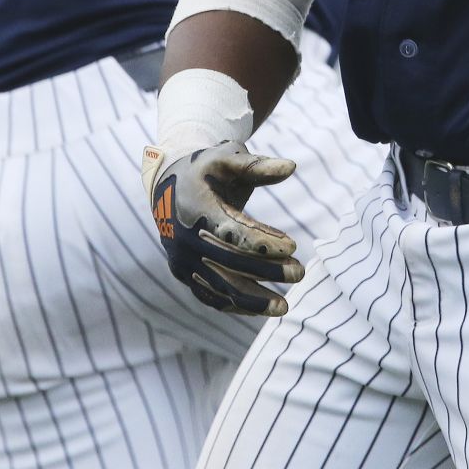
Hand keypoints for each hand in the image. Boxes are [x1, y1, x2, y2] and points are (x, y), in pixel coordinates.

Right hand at [142, 143, 303, 315]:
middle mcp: (185, 239)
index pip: (232, 234)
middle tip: (300, 273)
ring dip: (252, 300)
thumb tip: (291, 166)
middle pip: (230, 264)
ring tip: (283, 306)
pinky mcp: (183, 273)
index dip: (263, 244)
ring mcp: (182, 260)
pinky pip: (209, 296)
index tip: (294, 246)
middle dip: (267, 272)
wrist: (168, 187)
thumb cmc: (206, 170)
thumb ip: (257, 166)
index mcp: (196, 209)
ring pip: (219, 287)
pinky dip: (235, 305)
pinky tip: (261, 309)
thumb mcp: (227, 159)